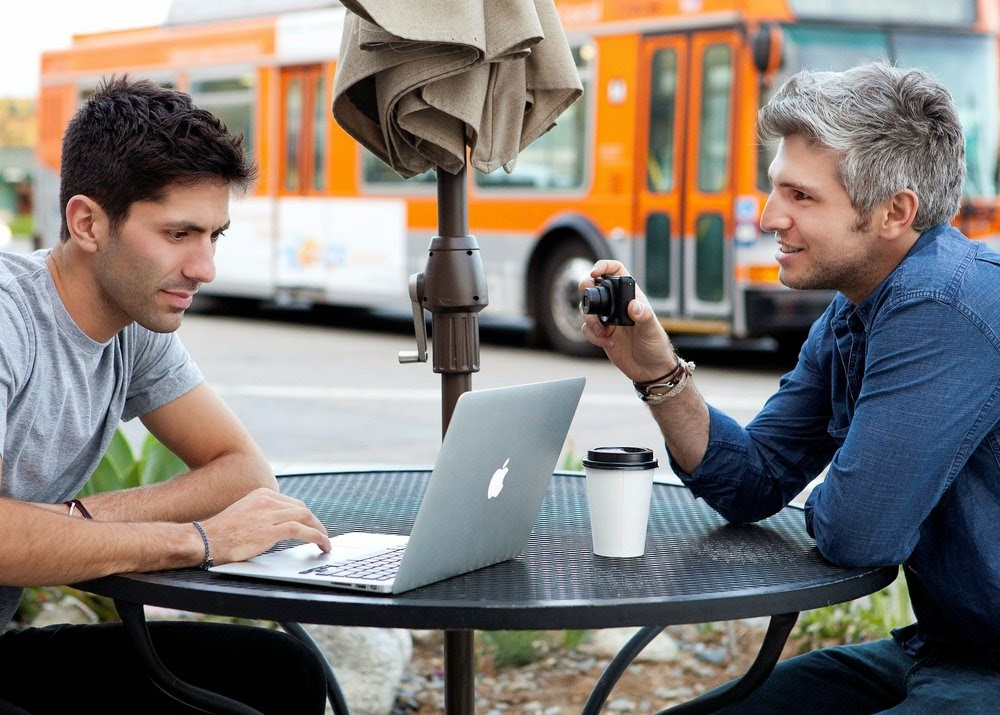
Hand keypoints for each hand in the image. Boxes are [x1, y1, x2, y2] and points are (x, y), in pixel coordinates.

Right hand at [198, 488, 330, 564]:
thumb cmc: (221, 533)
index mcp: (261, 494)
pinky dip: (316, 537)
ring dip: (320, 531)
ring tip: (325, 543)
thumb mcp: (244, 514)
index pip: (292, 503)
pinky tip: (322, 544)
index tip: (311, 527)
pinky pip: (301, 530)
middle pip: (302, 509)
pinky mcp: (270, 529)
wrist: (203, 540)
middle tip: (321, 537)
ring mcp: (269, 513)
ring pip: (305, 517)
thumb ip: (261, 515)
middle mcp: (267, 500)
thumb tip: (277, 527)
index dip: (305, 517)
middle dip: (315, 523)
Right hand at [580, 260, 676, 381]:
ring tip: (603, 333)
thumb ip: (643, 316)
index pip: (616, 270)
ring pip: (586, 308)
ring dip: (590, 320)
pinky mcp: (601, 333)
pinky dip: (592, 336)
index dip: (603, 266)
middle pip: (594, 286)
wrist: (650, 370)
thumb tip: (634, 305)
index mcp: (631, 296)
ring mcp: (608, 319)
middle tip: (590, 306)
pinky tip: (608, 344)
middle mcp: (617, 305)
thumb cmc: (656, 347)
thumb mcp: (652, 330)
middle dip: (587, 292)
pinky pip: (586, 329)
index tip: (594, 273)